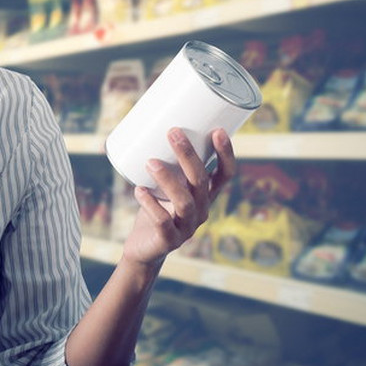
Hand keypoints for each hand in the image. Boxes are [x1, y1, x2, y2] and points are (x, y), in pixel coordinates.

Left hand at [119, 127, 235, 267]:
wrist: (145, 248)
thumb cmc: (155, 207)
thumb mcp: (163, 184)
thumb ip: (161, 160)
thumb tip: (143, 118)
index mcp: (206, 196)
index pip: (225, 175)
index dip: (226, 154)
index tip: (218, 130)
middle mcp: (201, 211)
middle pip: (201, 182)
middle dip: (188, 155)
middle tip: (172, 132)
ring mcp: (186, 227)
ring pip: (184, 202)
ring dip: (167, 179)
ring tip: (151, 161)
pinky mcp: (168, 240)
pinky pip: (162, 222)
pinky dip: (150, 205)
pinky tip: (139, 191)